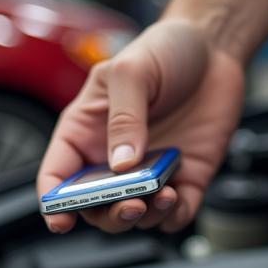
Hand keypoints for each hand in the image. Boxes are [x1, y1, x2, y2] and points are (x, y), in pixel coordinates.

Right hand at [37, 19, 244, 233]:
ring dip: (145, 216)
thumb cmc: (162, 51)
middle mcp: (113, 159)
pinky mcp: (184, 178)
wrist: (213, 49)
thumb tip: (120, 163)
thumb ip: (123, 116)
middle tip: (128, 204)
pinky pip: (175, 214)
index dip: (54, 203)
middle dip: (109, 215)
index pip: (57, 176)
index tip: (62, 219)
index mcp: (85, 131)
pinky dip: (174, 216)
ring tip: (161, 194)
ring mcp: (148, 172)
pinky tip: (177, 197)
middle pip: (96, 207)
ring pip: (136, 216)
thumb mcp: (131, 71)